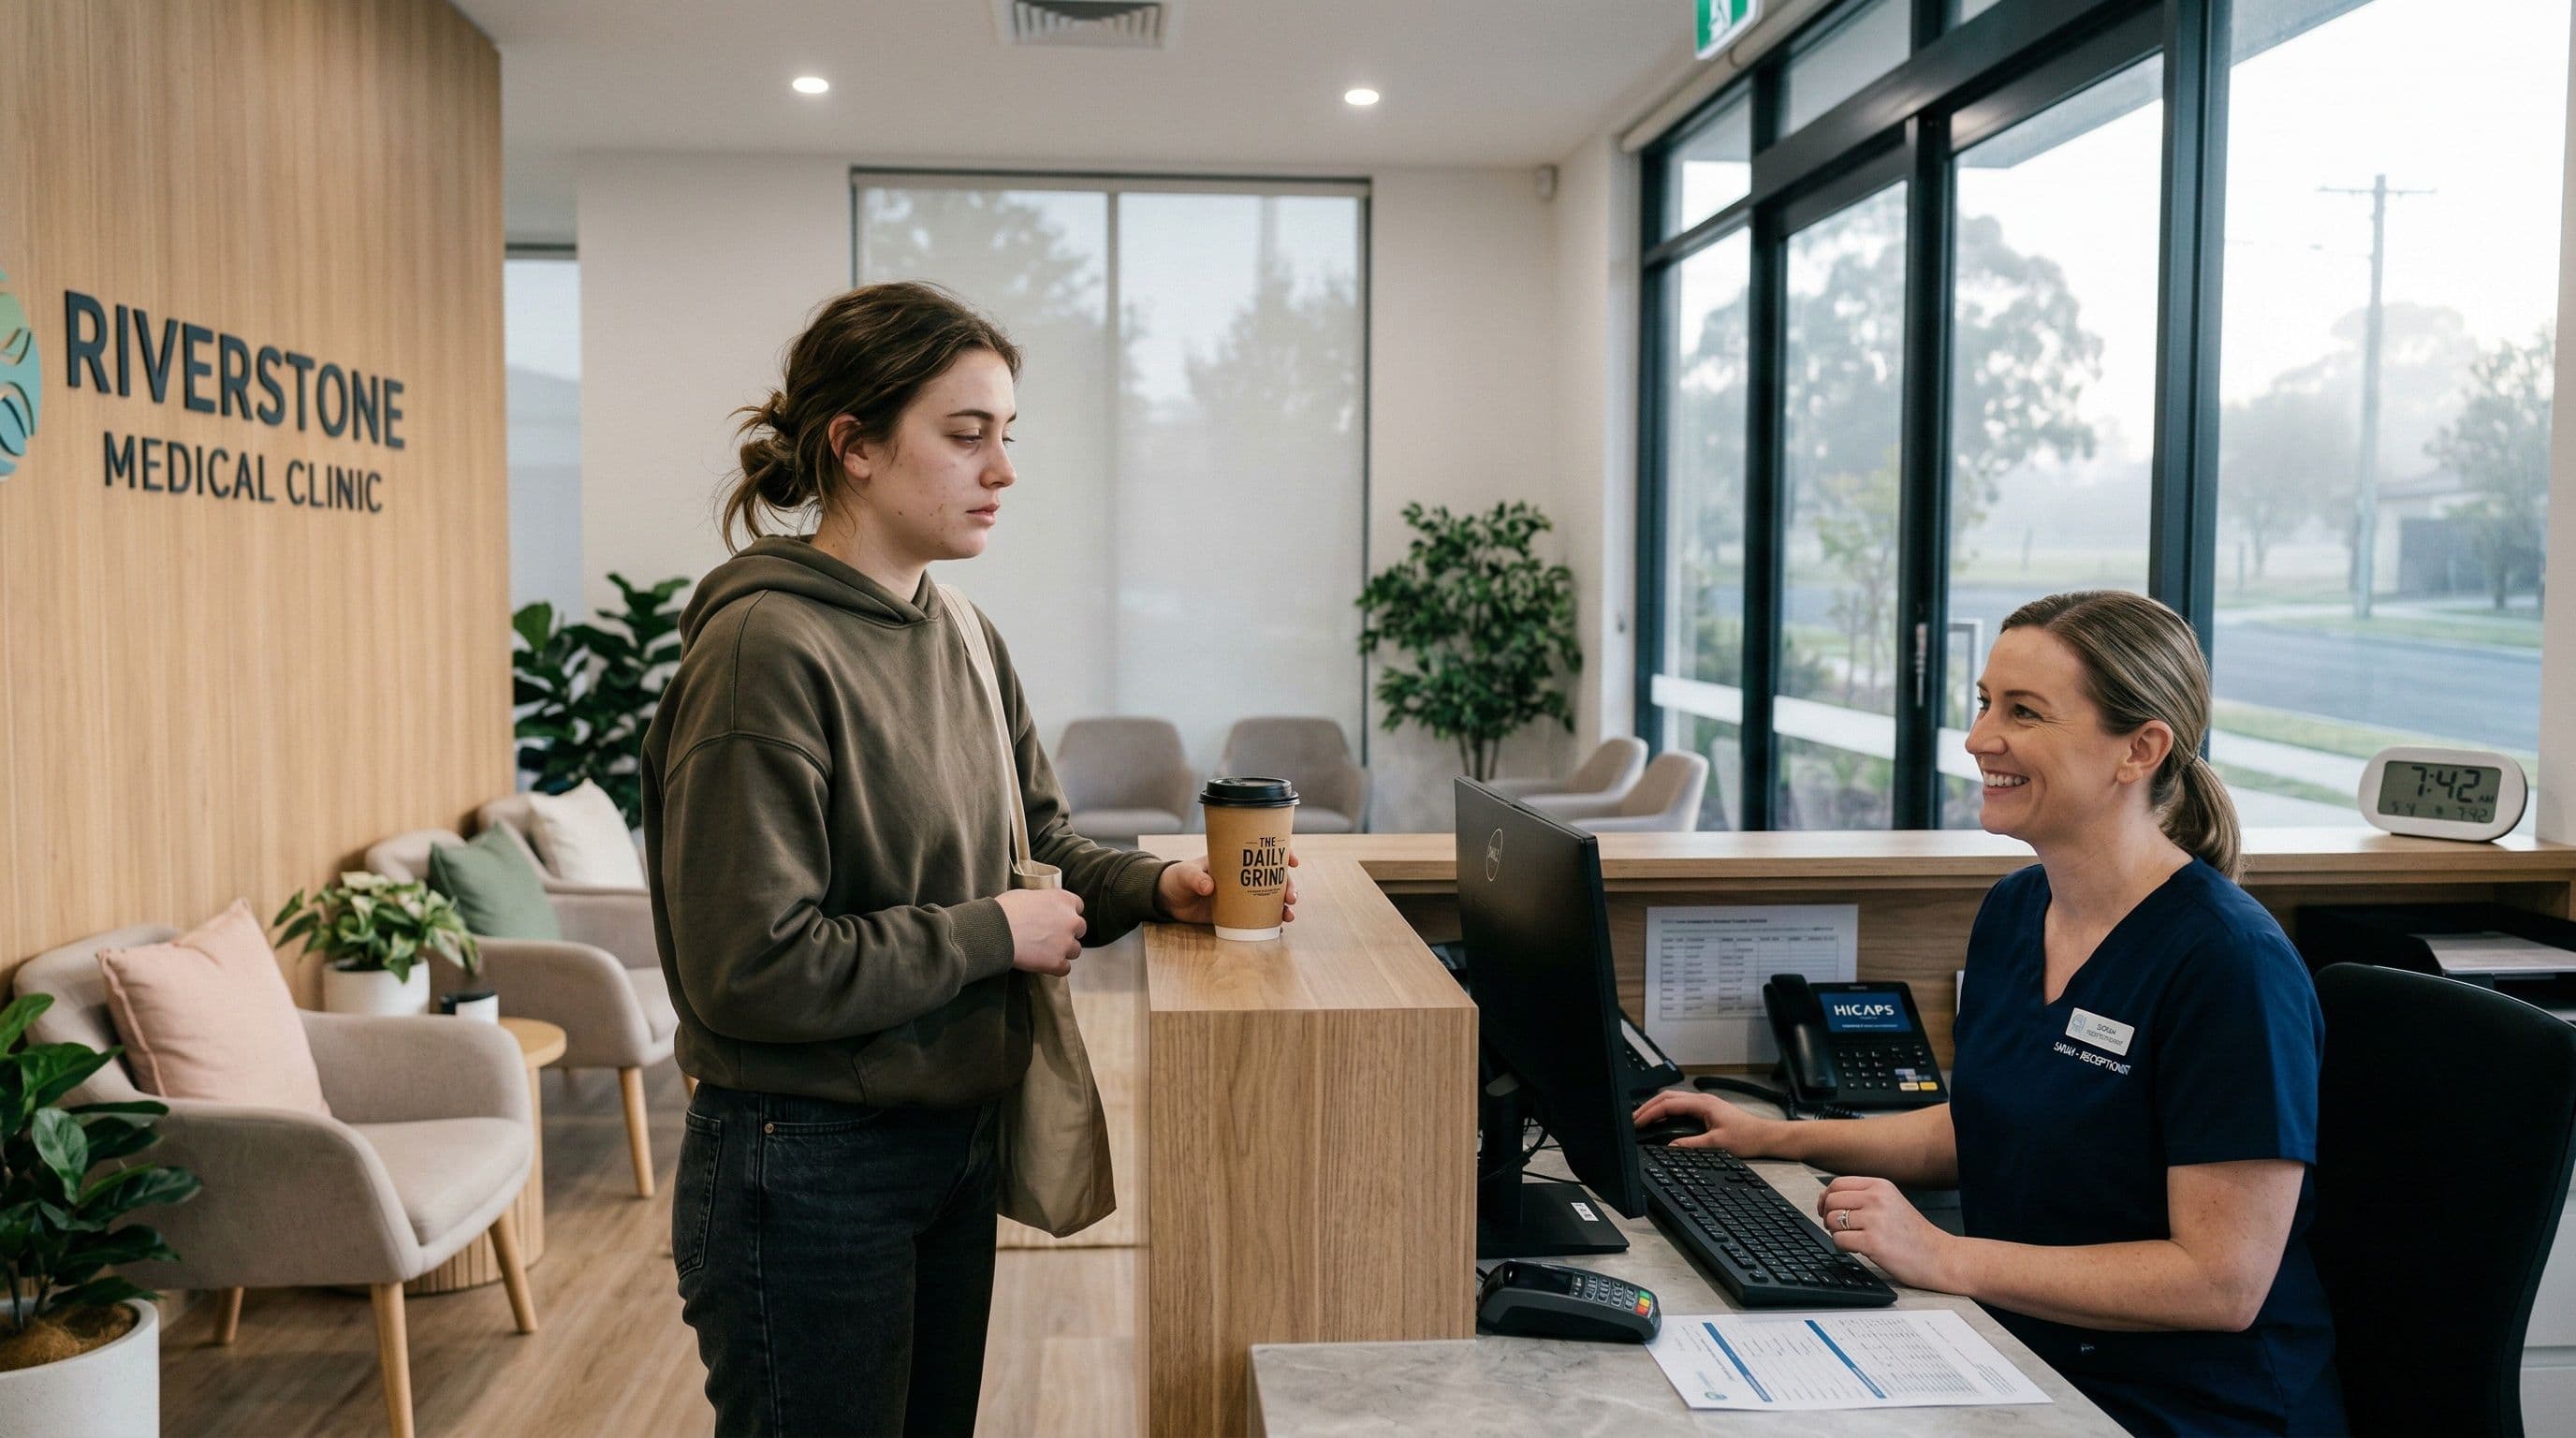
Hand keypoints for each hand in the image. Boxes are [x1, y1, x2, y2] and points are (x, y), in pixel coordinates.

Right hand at [998, 889, 1085, 974]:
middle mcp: (1071, 920)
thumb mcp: (1027, 895)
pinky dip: (1055, 968)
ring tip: (1043, 952)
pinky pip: (1065, 968)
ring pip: (1074, 950)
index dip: (1067, 914)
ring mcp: (1066, 943)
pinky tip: (1042, 964)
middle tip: (1049, 937)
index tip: (1058, 919)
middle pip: (1079, 929)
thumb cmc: (1005, 910)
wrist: (995, 931)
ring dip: (1062, 951)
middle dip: (1067, 933)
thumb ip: (1043, 902)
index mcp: (1064, 900)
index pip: (1078, 906)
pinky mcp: (1058, 962)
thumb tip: (1041, 909)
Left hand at [1154, 853, 1298, 926]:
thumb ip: (1196, 878)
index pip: (1264, 851)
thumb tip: (1209, 887)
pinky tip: (1279, 927)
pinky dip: (1271, 921)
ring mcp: (1242, 895)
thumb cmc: (1178, 878)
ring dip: (1284, 906)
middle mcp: (1244, 876)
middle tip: (1291, 897)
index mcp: (1235, 859)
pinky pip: (1259, 916)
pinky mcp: (1237, 913)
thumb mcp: (1186, 874)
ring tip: (1289, 914)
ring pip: (1271, 898)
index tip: (1293, 861)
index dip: (1282, 854)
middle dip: (1288, 886)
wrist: (1169, 899)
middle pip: (1274, 877)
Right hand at [1631, 1089, 1786, 1156]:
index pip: (1668, 1104)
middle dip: (1647, 1107)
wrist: (1765, 1136)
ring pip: (1672, 1100)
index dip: (1650, 1113)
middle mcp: (1702, 1100)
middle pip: (1667, 1097)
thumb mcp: (1717, 1144)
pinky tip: (1661, 1120)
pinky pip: (1680, 1106)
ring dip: (1656, 1107)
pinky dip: (1666, 1111)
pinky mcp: (1706, 1110)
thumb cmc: (1747, 1137)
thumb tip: (1669, 1147)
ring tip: (1642, 1119)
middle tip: (1633, 1119)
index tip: (1637, 1122)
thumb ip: (1691, 1145)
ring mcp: (1704, 1104)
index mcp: (1702, 1104)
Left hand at [1815, 1175, 1959, 1291]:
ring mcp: (1875, 1220)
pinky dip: (1843, 1247)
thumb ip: (1863, 1197)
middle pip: (1831, 1201)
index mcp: (1881, 1186)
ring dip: (1836, 1233)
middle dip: (1829, 1217)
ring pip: (1832, 1221)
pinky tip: (1857, 1249)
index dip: (1826, 1198)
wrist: (1940, 1257)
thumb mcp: (1891, 1203)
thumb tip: (1826, 1198)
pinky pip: (1839, 1240)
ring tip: (1853, 1239)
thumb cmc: (1914, 1234)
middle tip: (1839, 1229)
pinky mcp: (1873, 1243)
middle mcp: (1877, 1199)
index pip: (1837, 1184)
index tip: (1826, 1210)